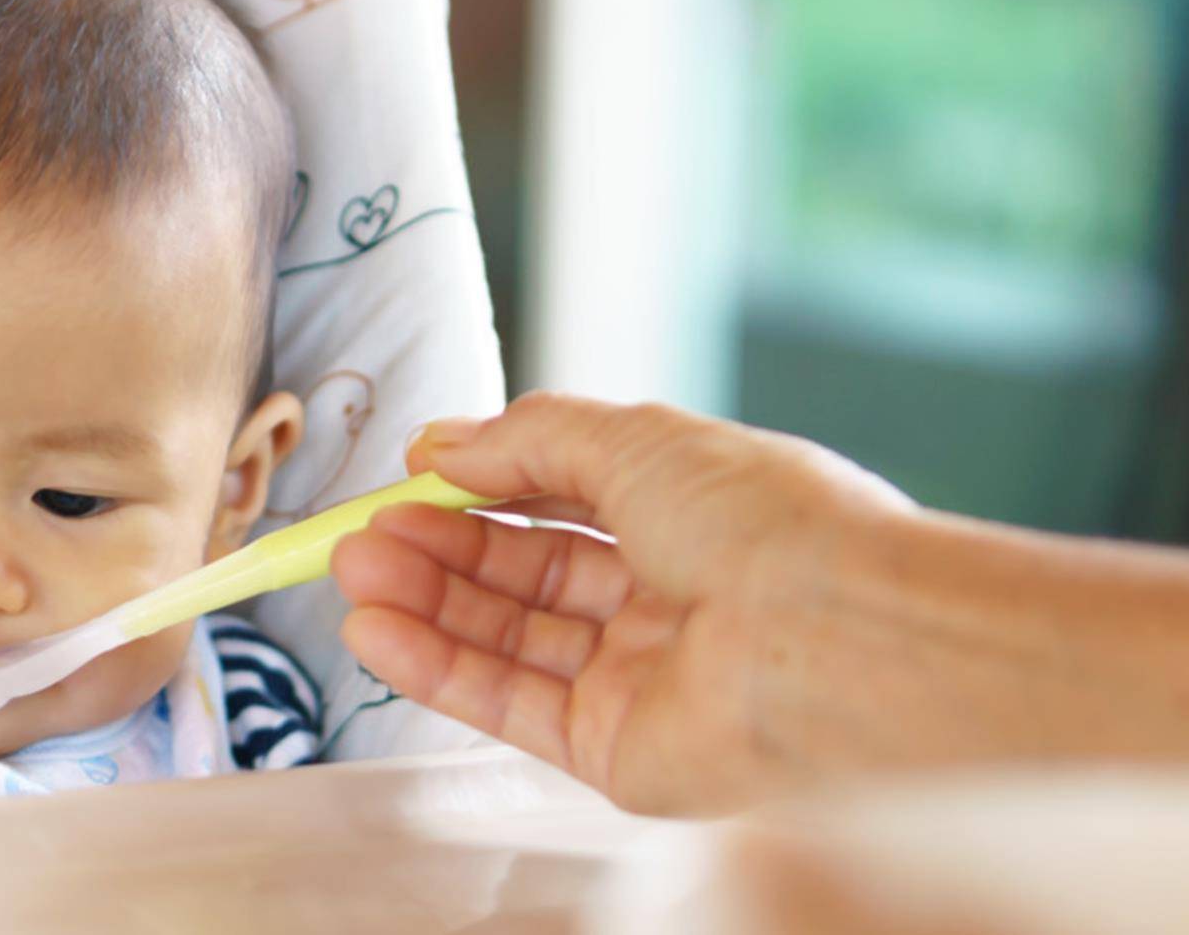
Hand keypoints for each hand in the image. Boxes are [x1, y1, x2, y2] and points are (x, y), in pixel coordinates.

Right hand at [333, 392, 919, 815]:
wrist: (835, 639)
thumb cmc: (765, 523)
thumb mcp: (632, 438)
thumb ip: (526, 439)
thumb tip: (441, 442)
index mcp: (686, 511)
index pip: (560, 497)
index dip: (482, 485)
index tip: (410, 474)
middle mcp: (665, 595)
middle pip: (525, 571)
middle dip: (439, 547)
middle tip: (361, 530)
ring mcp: (640, 676)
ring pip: (509, 637)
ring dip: (425, 602)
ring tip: (354, 569)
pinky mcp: (616, 751)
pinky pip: (510, 703)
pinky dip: (437, 665)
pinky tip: (376, 628)